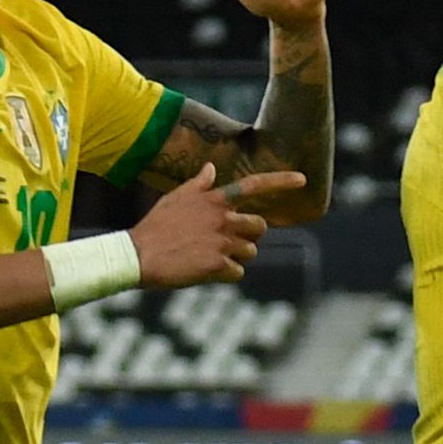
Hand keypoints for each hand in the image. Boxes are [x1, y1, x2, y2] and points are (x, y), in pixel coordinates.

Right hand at [129, 167, 303, 288]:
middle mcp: (223, 218)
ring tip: (210, 256)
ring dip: (236, 256)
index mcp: (214, 200)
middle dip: (250, 234)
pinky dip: (225, 274)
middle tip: (229, 240)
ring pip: (250, 251)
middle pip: (259, 226)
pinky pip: (237, 272)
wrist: (139, 256)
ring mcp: (222, 242)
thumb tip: (212, 169)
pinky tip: (205, 270)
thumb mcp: (174, 198)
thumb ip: (198, 184)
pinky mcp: (218, 265)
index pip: (253, 185)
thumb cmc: (155, 226)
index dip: (281, 182)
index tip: (303, 180)